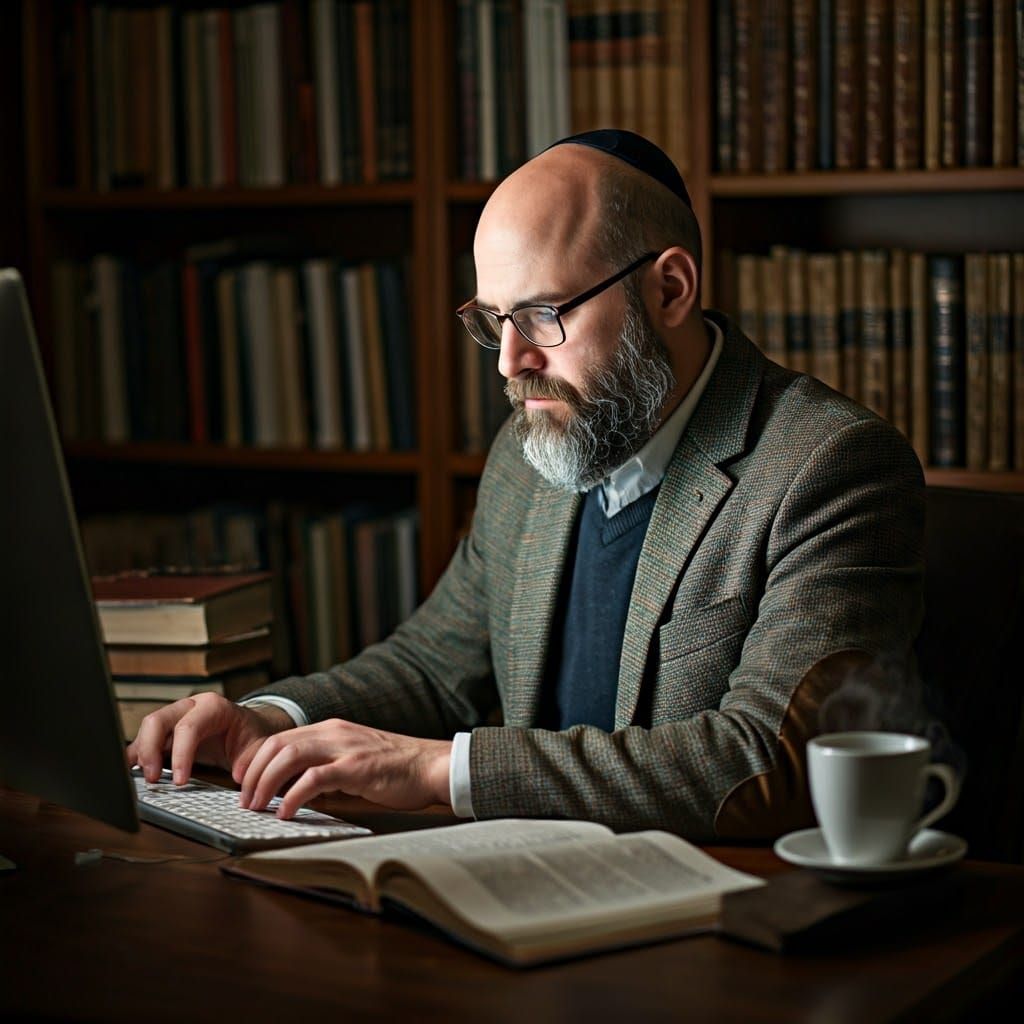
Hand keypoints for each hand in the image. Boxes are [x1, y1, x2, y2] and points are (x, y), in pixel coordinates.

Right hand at [125, 693, 288, 784]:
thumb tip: (239, 775)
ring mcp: (175, 716)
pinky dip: (135, 756)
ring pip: (147, 728)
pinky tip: (130, 772)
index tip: (179, 782)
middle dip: (150, 750)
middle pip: (158, 721)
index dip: (181, 755)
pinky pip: (144, 740)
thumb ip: (251, 760)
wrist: (248, 728)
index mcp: (214, 707)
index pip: (188, 727)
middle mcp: (190, 707)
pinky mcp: (166, 732)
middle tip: (153, 779)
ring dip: (140, 754)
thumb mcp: (258, 746)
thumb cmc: (251, 736)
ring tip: (142, 779)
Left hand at [237, 719, 451, 818]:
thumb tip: (297, 787)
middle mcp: (334, 732)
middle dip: (254, 772)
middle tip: (244, 798)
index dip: (256, 759)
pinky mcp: (356, 768)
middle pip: (278, 745)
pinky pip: (314, 779)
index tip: (243, 780)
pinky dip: (293, 796)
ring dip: (266, 783)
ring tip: (257, 806)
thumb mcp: (354, 758)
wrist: (431, 765)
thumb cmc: (396, 768)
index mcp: (331, 729)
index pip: (281, 738)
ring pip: (290, 756)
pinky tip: (285, 812)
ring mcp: (345, 748)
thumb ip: (327, 765)